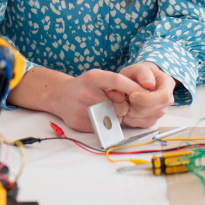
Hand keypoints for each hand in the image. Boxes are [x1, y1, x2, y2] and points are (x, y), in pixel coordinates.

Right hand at [12, 67, 142, 133]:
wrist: (60, 96)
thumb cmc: (85, 86)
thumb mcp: (97, 77)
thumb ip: (114, 84)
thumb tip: (134, 95)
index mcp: (92, 77)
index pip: (117, 80)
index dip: (132, 87)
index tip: (144, 92)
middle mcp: (86, 93)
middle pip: (118, 104)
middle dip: (123, 106)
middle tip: (118, 104)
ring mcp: (81, 109)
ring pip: (111, 118)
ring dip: (115, 116)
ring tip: (105, 109)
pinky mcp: (78, 123)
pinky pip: (101, 127)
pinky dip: (104, 124)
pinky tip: (97, 116)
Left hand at [116, 62, 175, 128]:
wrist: (137, 81)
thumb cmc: (139, 74)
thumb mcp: (138, 68)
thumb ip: (142, 73)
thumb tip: (149, 83)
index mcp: (167, 84)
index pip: (163, 97)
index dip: (147, 99)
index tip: (132, 96)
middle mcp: (167, 100)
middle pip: (152, 109)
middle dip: (135, 104)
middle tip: (124, 95)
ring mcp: (160, 112)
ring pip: (144, 118)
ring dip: (131, 110)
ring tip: (126, 99)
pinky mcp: (151, 120)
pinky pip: (139, 123)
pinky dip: (129, 117)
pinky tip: (128, 106)